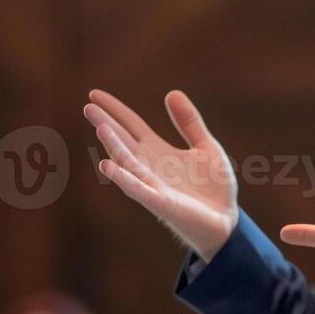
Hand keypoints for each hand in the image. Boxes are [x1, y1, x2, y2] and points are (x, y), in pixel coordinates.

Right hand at [85, 89, 238, 261]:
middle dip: (105, 124)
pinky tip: (107, 166)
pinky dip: (123, 178)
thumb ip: (190, 122)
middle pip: (122, 141)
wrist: (227, 221)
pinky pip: (137, 189)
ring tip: (100, 127)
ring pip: (127, 162)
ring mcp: (152, 184)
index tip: (94, 93)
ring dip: (113, 146)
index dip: (114, 109)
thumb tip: (172, 93)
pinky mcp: (160, 202)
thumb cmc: (214, 187)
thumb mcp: (206, 147)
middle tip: (87, 106)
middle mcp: (149, 166)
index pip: (130, 125)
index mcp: (159, 151)